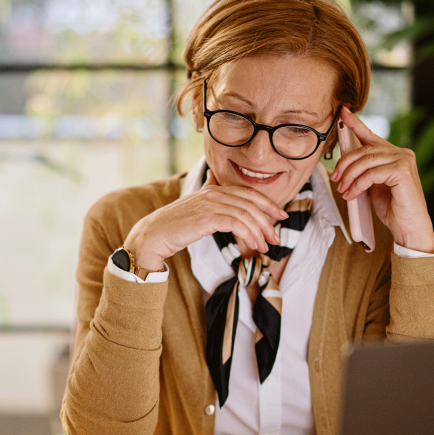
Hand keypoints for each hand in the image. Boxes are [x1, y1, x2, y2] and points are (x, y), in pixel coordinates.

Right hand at [123, 174, 288, 271]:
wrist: (153, 235)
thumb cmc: (174, 226)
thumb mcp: (195, 208)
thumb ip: (209, 199)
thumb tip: (219, 190)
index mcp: (213, 188)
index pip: (247, 192)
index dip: (267, 203)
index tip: (280, 216)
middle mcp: (213, 192)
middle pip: (250, 202)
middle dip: (268, 219)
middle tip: (276, 236)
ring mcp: (210, 203)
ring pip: (246, 214)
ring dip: (260, 231)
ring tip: (266, 246)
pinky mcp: (207, 217)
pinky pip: (236, 223)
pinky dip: (249, 235)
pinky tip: (253, 246)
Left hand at [330, 108, 433, 253]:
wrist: (409, 227)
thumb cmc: (393, 208)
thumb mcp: (373, 185)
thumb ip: (364, 171)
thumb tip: (344, 164)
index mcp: (393, 154)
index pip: (370, 136)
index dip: (355, 124)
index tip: (343, 113)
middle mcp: (401, 153)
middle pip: (363, 150)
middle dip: (344, 164)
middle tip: (336, 178)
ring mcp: (404, 160)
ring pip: (365, 161)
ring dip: (349, 176)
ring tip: (343, 190)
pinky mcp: (402, 171)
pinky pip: (371, 174)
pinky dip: (358, 185)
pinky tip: (352, 194)